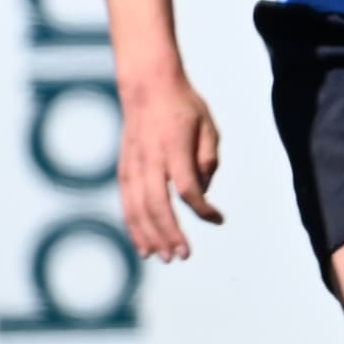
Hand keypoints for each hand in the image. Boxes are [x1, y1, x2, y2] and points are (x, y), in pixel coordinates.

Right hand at [116, 72, 223, 261]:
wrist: (147, 85)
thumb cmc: (184, 106)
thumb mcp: (209, 126)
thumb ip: (208, 159)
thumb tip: (202, 192)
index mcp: (174, 147)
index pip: (187, 188)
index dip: (203, 209)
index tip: (219, 219)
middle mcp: (150, 158)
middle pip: (157, 204)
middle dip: (170, 233)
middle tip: (183, 256)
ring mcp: (133, 164)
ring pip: (137, 208)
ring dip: (150, 236)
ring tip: (164, 257)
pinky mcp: (124, 168)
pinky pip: (126, 203)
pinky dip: (134, 226)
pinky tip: (143, 245)